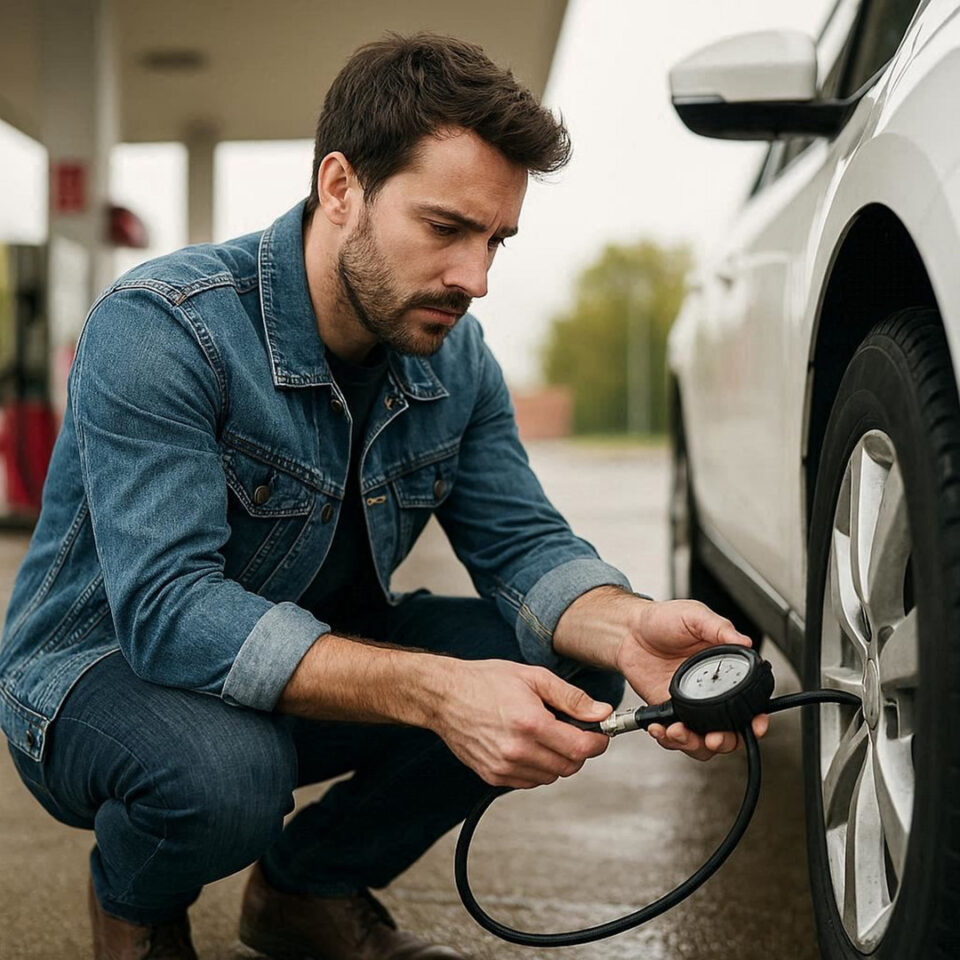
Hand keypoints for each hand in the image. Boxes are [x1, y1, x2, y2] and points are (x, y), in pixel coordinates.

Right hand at [433, 659, 612, 788]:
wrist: (444, 696)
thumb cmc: (486, 682)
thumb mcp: (533, 677)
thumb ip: (571, 698)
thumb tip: (601, 712)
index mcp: (530, 723)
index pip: (581, 748)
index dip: (597, 742)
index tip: (599, 734)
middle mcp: (517, 750)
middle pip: (569, 766)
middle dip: (578, 750)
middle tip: (571, 729)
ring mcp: (503, 767)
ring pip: (551, 776)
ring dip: (557, 759)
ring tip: (544, 734)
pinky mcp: (493, 776)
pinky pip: (530, 781)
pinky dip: (537, 767)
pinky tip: (528, 745)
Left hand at [616, 598, 768, 760]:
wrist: (629, 631)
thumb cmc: (662, 619)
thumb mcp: (694, 616)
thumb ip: (719, 627)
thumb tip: (744, 640)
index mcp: (725, 669)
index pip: (751, 700)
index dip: (757, 717)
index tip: (755, 725)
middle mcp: (711, 692)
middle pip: (731, 730)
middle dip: (725, 740)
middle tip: (713, 738)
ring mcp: (691, 705)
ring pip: (703, 740)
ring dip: (694, 744)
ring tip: (678, 732)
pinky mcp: (669, 712)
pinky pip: (676, 736)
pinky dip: (669, 739)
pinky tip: (661, 729)